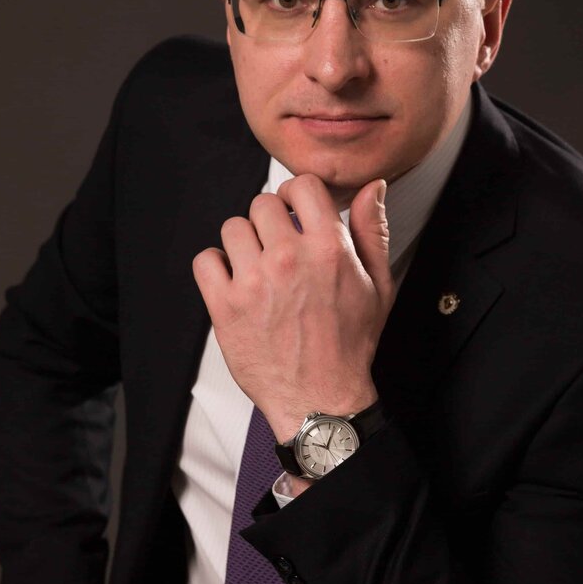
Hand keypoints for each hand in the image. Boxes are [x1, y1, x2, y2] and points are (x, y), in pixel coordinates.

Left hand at [192, 174, 393, 442]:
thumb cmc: (349, 344)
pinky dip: (215, 267)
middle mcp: (288, 259)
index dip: (297, 194)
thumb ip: (371, 230)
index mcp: (328, 249)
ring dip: (244, 243)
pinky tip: (235, 282)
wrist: (320, 398)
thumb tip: (371, 187)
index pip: (301, 185)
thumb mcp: (377, 284)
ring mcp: (254, 282)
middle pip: (262, 203)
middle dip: (271, 221)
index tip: (295, 210)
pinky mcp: (225, 306)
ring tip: (258, 267)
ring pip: (232, 228)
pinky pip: (205, 260)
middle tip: (278, 246)